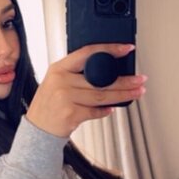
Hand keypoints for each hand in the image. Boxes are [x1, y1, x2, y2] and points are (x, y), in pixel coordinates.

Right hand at [26, 43, 146, 138]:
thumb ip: (76, 74)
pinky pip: (95, 111)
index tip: (126, 49)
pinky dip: (105, 111)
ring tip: (136, 93)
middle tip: (140, 79)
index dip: (109, 49)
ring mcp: (65, 97)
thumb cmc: (49, 105)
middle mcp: (61, 81)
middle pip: (100, 79)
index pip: (88, 52)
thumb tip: (107, 72)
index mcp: (58, 68)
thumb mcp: (56, 82)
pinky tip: (111, 109)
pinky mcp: (70, 114)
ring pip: (102, 96)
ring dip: (122, 95)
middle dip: (125, 80)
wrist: (38, 129)